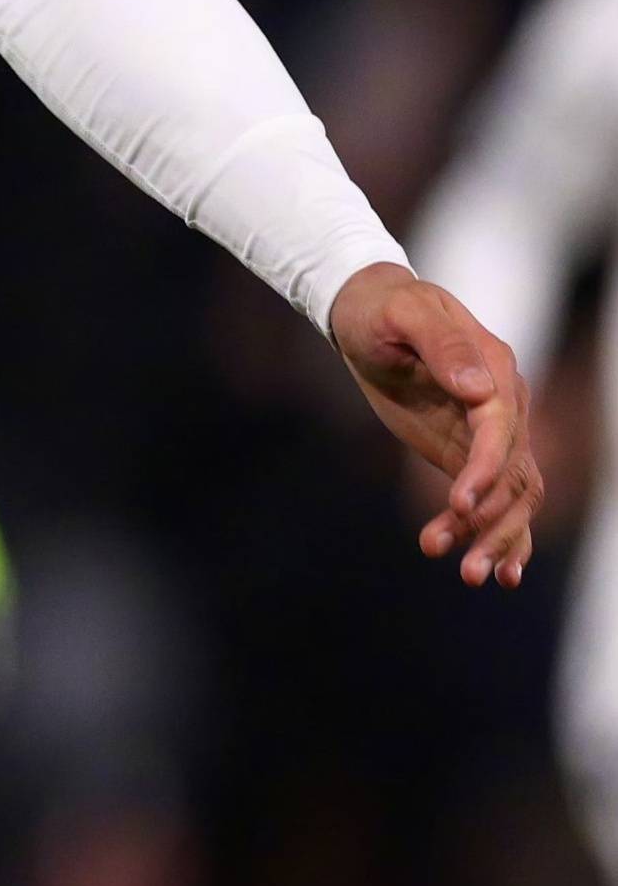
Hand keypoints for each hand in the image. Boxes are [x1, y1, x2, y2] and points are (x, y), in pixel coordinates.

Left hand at [328, 260, 540, 585]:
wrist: (370, 310)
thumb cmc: (385, 308)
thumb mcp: (404, 314)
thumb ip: (442, 345)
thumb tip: (478, 389)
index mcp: (495, 372)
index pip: (500, 431)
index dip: (485, 469)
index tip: (460, 504)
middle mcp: (504, 408)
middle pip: (514, 476)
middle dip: (494, 523)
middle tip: (466, 568)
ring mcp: (491, 434)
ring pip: (511, 497)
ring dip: (495, 539)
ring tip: (469, 577)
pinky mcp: (469, 452)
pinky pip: (493, 499)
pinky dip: (496, 533)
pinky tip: (492, 571)